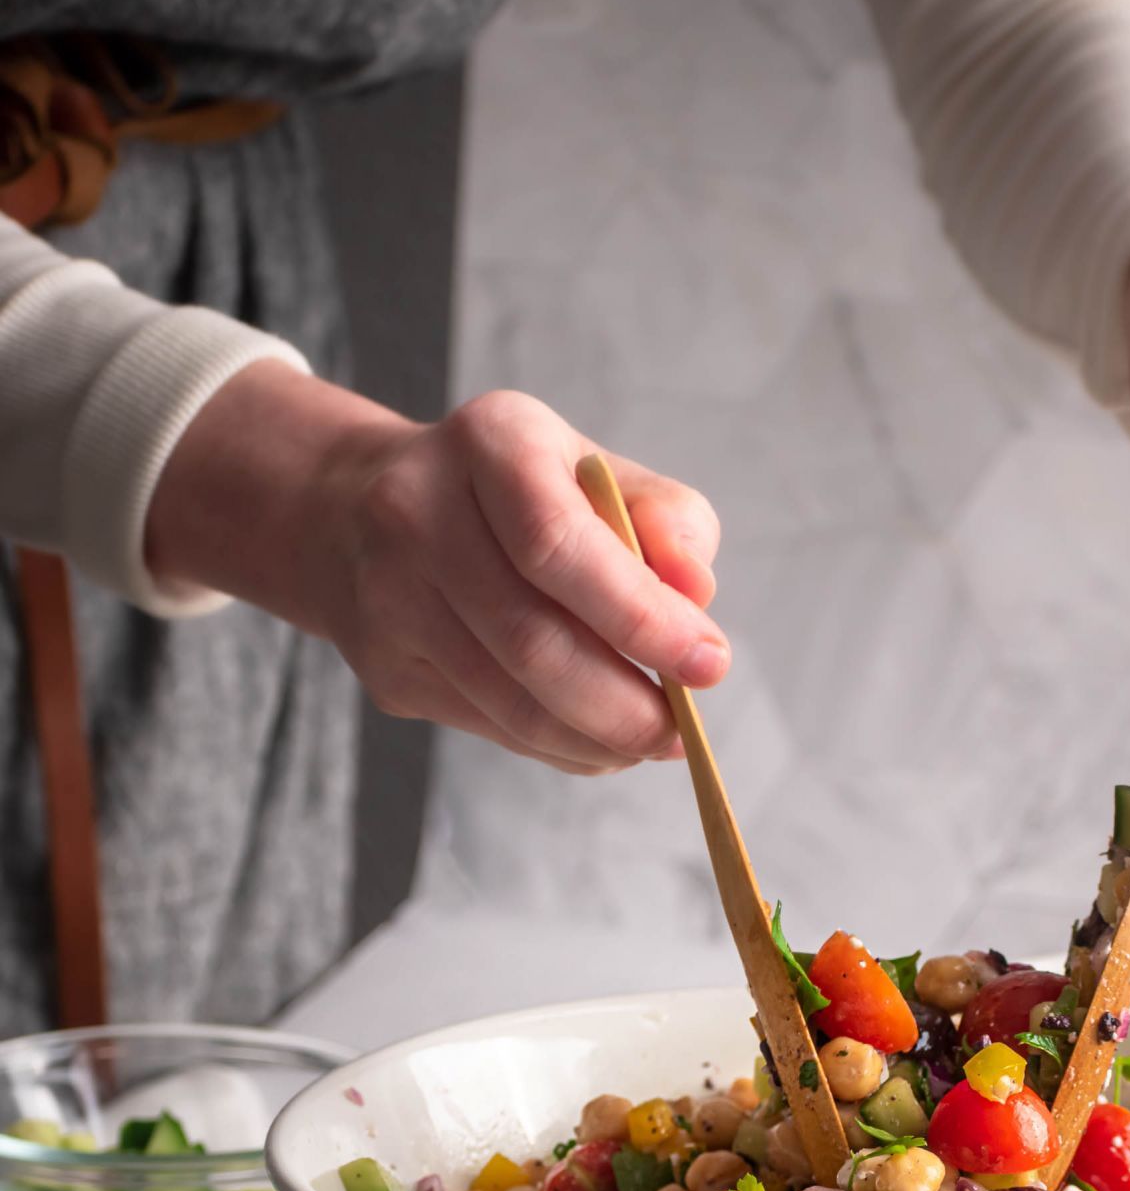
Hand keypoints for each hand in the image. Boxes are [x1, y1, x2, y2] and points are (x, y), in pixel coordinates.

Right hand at [146, 371, 726, 774]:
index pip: (557, 543)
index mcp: (488, 442)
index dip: (639, 616)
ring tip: (651, 740)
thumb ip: (665, 521)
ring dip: (597, 738)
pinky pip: (491, 727)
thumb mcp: (597, 472)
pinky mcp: (386, 668)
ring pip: (510, 702)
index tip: (709, 663)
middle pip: (531, 640)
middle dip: (625, 702)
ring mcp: (390, 598)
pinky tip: (599, 740)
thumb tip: (696, 595)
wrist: (360, 510)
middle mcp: (418, 513)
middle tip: (683, 731)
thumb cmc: (515, 492)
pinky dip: (561, 747)